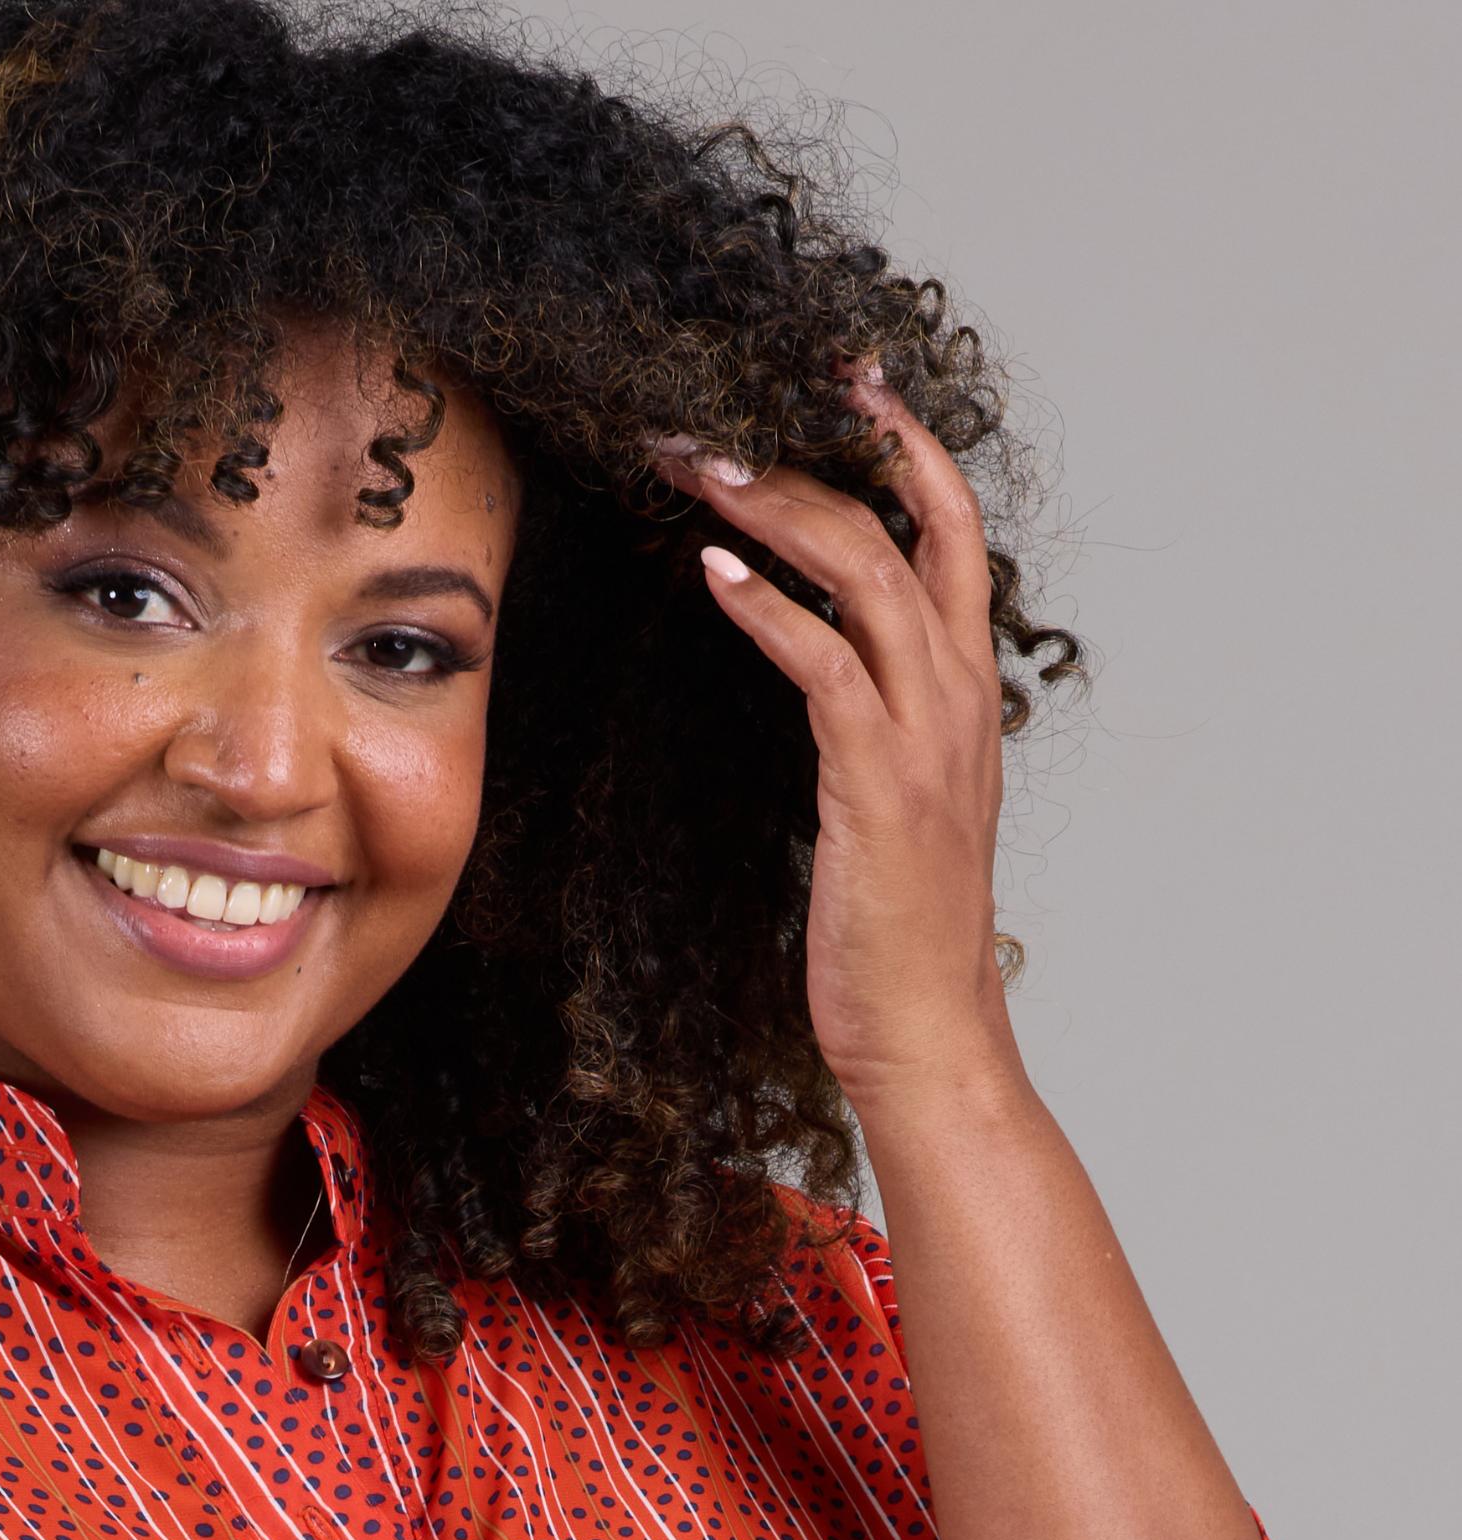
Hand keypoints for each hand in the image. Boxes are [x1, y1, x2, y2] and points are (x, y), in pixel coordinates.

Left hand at [659, 367, 1018, 1111]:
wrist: (924, 1028)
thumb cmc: (894, 929)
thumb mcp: (893, 803)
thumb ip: (875, 726)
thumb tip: (827, 674)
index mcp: (965, 691)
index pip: (950, 531)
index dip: (906, 447)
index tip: (846, 383)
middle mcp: (957, 695)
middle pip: (899, 528)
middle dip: (811, 457)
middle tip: (720, 420)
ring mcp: (924, 735)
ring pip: (863, 575)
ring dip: (776, 512)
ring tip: (700, 470)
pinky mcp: (877, 781)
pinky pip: (825, 666)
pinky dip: (769, 611)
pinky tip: (714, 575)